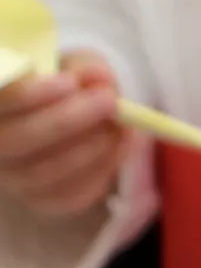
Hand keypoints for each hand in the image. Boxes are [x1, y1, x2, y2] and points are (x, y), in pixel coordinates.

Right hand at [0, 55, 124, 221]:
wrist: (76, 118)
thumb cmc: (69, 85)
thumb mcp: (77, 67)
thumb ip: (85, 70)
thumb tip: (97, 78)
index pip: (1, 103)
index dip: (29, 95)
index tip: (69, 83)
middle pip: (17, 141)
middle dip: (67, 121)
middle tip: (108, 101)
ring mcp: (13, 178)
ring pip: (44, 173)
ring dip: (91, 147)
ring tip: (122, 124)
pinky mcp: (41, 200)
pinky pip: (68, 196)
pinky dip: (101, 171)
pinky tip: (122, 145)